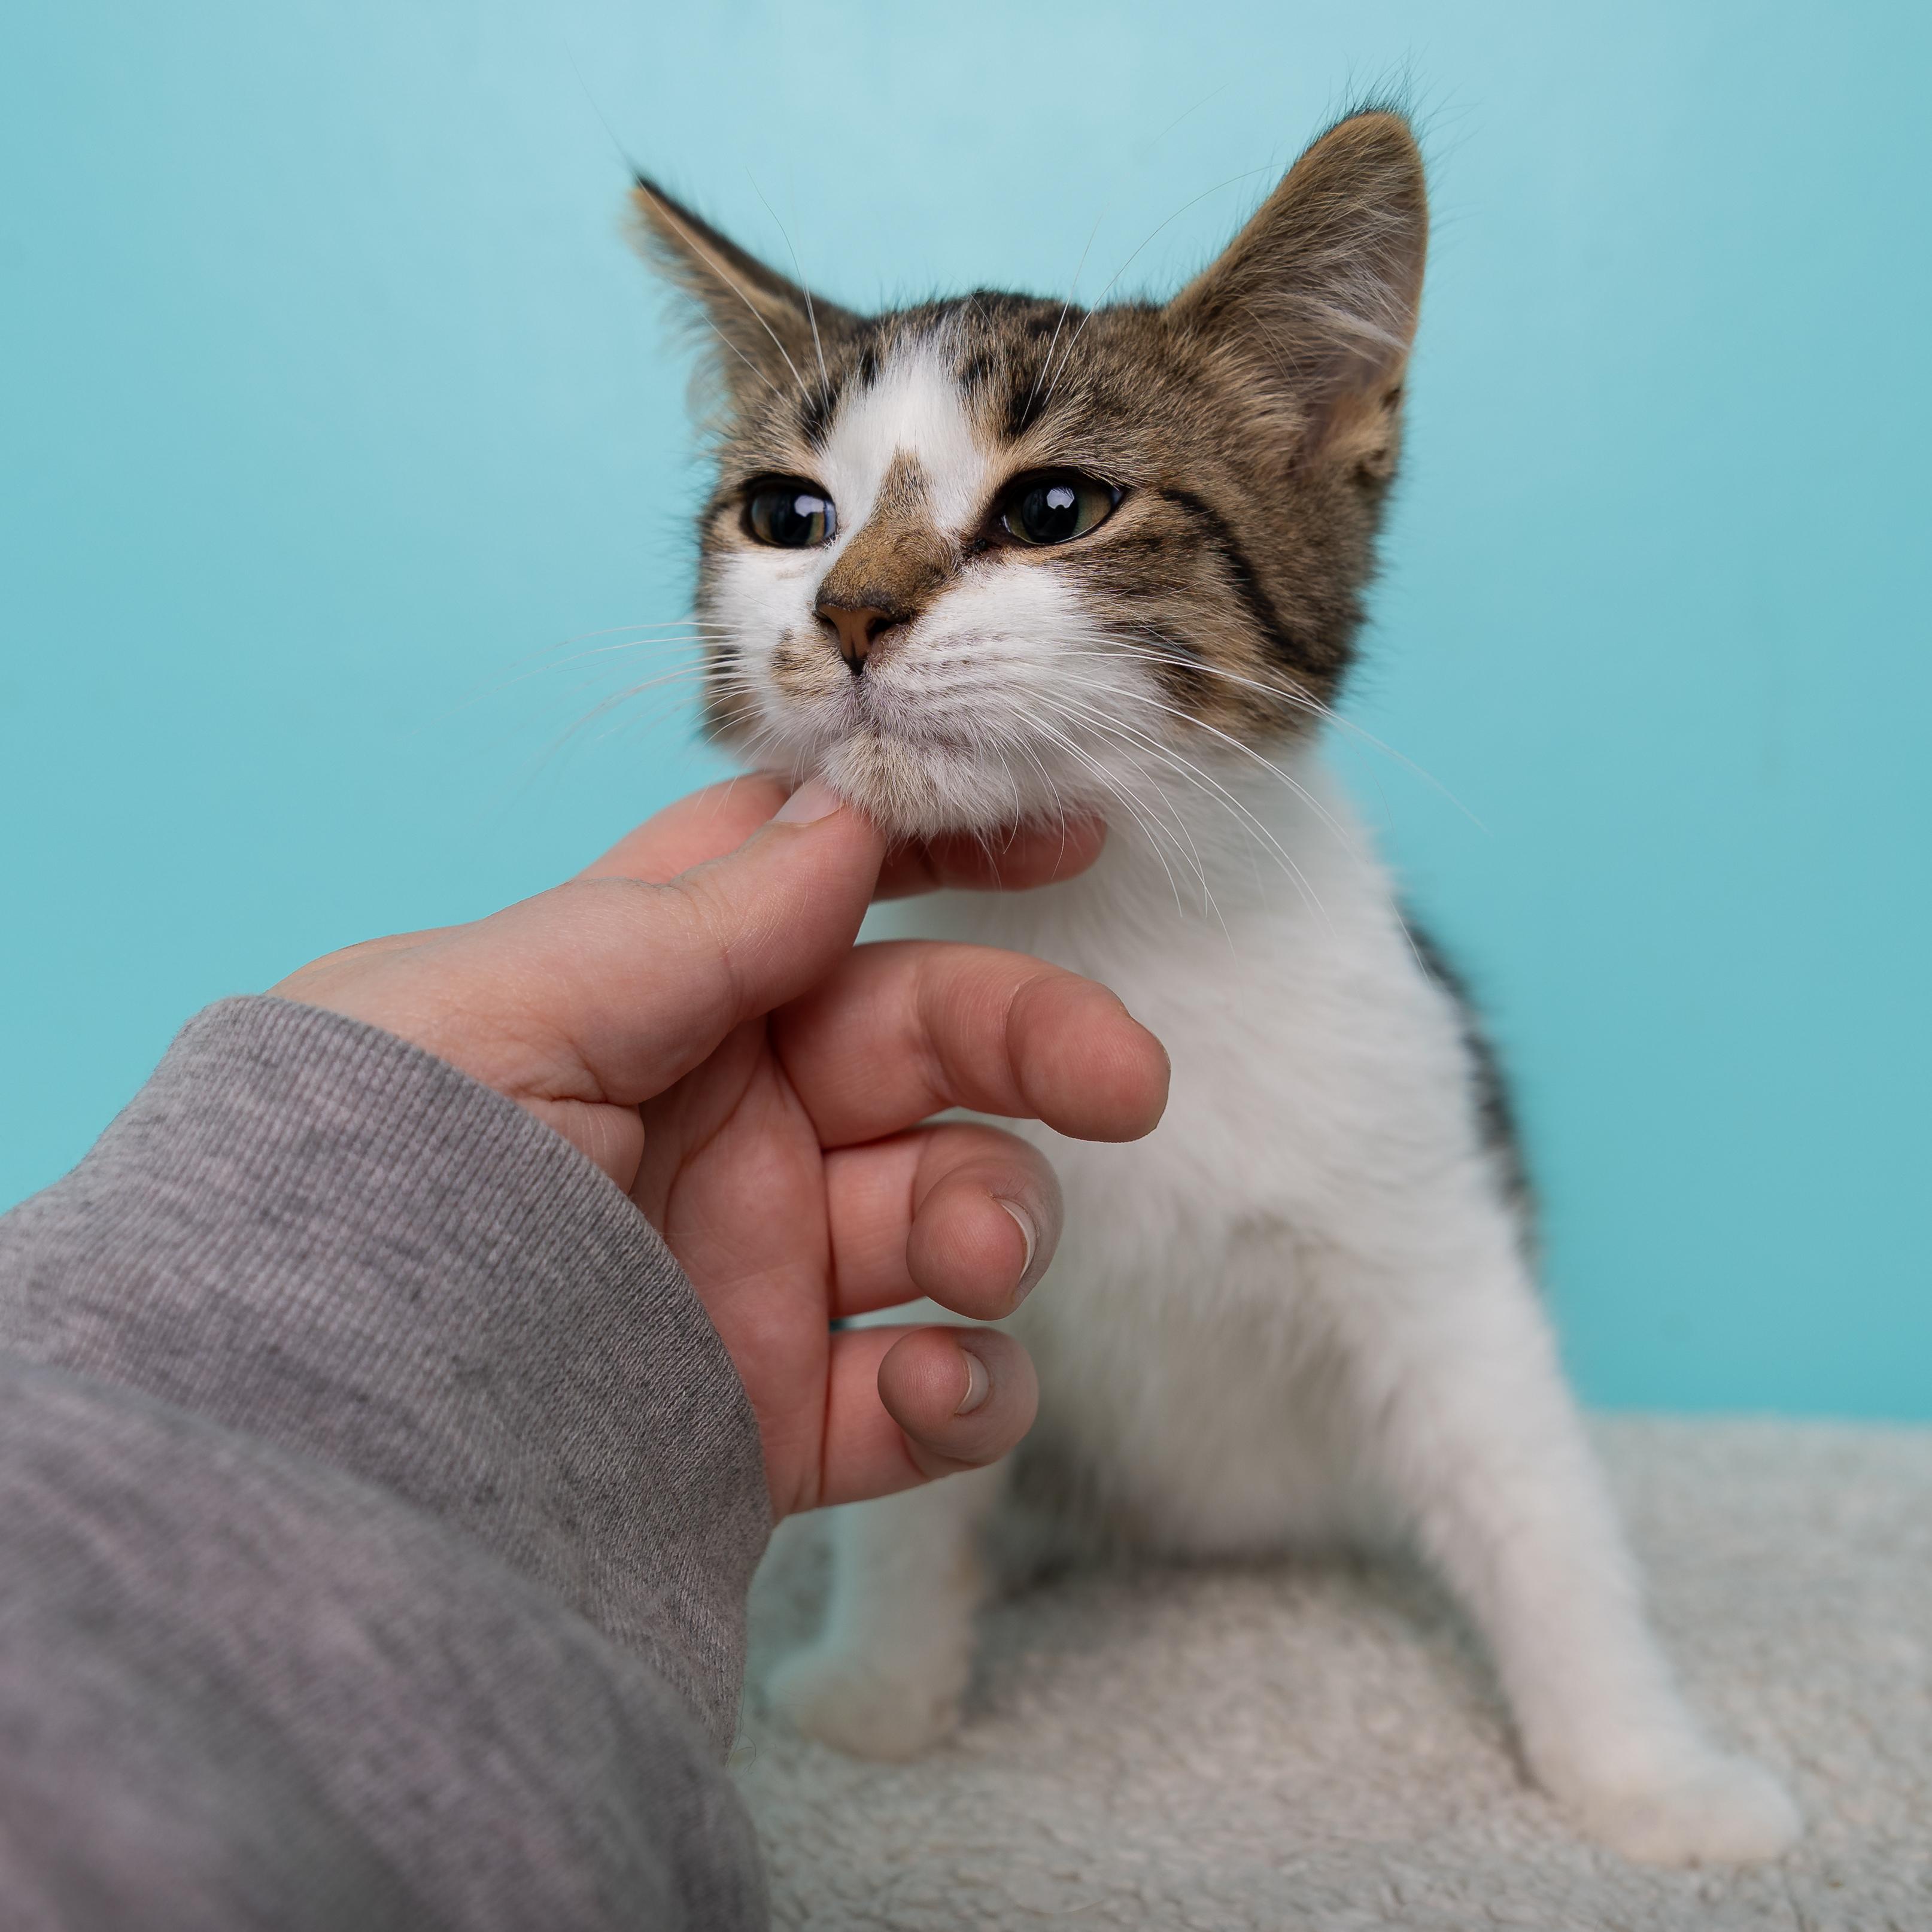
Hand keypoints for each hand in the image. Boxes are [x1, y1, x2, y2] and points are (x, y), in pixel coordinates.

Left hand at [274, 778, 1166, 1516]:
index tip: (1061, 839)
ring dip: (1001, 1220)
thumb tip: (842, 812)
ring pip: (949, 1215)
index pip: (810, 887)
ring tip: (973, 1257)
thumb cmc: (362, 1189)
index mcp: (642, 998)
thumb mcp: (506, 1011)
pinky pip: (920, 1399)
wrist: (305, 1463)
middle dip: (1035, 1042)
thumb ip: (687, 918)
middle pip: (921, 1045)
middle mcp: (712, 1122)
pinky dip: (966, 1395)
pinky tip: (935, 1392)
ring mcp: (751, 1274)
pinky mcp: (769, 1424)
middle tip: (1124, 1080)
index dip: (936, 849)